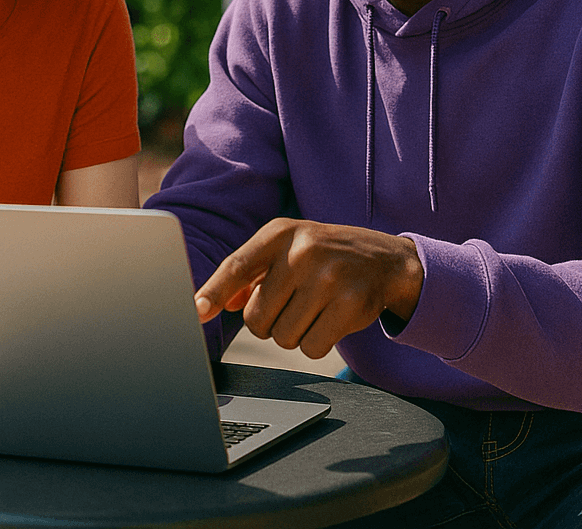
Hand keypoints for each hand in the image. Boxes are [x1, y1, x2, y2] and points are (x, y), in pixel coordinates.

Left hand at [194, 218, 423, 358]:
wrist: (384, 259)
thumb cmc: (323, 255)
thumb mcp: (287, 250)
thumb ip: (250, 274)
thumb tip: (213, 303)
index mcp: (280, 234)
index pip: (237, 265)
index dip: (214, 290)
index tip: (197, 310)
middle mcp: (302, 252)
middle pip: (256, 318)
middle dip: (267, 323)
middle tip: (288, 308)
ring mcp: (328, 277)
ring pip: (283, 337)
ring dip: (293, 334)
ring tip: (312, 310)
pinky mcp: (351, 304)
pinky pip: (312, 348)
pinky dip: (316, 344)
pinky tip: (329, 321)